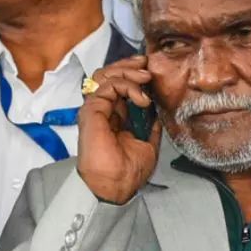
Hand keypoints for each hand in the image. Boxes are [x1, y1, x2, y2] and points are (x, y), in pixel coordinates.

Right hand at [77, 55, 162, 204]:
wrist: (116, 186)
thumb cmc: (128, 172)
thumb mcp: (148, 144)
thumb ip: (150, 126)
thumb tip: (158, 113)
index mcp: (113, 117)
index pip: (118, 85)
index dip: (132, 75)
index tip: (150, 73)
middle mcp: (102, 110)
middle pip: (108, 75)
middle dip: (128, 66)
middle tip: (146, 65)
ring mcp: (95, 109)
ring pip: (105, 75)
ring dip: (127, 71)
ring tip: (145, 78)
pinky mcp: (92, 111)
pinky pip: (108, 86)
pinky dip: (127, 86)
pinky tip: (141, 99)